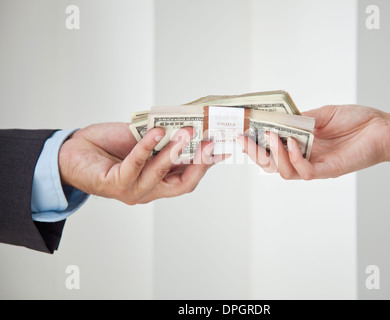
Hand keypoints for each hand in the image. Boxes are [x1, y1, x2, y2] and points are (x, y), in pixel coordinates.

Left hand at [58, 123, 224, 204]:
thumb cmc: (108, 146)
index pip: (190, 177)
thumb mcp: (143, 140)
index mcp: (159, 182)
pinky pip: (135, 166)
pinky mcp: (115, 184)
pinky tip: (156, 132)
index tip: (224, 145)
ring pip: (160, 175)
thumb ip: (164, 138)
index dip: (208, 164)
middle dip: (200, 162)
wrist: (73, 151)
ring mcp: (133, 190)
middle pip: (183, 184)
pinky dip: (147, 147)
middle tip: (211, 141)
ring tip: (188, 132)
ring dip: (176, 152)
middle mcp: (149, 191)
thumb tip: (189, 123)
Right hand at [238, 105, 389, 179]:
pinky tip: (292, 144)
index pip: (272, 150)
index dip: (255, 145)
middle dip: (255, 154)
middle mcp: (305, 158)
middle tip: (244, 140)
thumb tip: (277, 119)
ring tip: (270, 137)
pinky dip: (294, 159)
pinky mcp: (328, 171)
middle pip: (272, 165)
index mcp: (301, 145)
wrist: (382, 127)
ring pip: (284, 172)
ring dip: (273, 155)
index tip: (242, 133)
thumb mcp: (322, 115)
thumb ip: (301, 120)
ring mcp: (315, 166)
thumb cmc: (356, 120)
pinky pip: (304, 172)